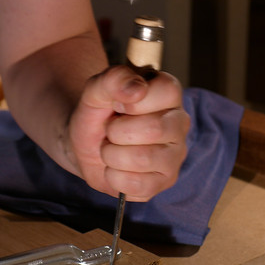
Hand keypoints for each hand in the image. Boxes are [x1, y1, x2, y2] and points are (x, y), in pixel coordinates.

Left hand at [68, 65, 189, 201]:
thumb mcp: (95, 90)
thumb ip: (113, 79)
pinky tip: (114, 167)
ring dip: (112, 154)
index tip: (117, 106)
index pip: (166, 92)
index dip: (131, 102)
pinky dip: (113, 177)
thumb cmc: (98, 114)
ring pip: (144, 158)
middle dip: (116, 131)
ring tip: (110, 149)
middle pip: (154, 129)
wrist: (86, 144)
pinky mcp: (163, 182)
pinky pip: (138, 185)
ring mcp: (175, 155)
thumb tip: (136, 90)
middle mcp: (179, 123)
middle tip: (110, 130)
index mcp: (168, 93)